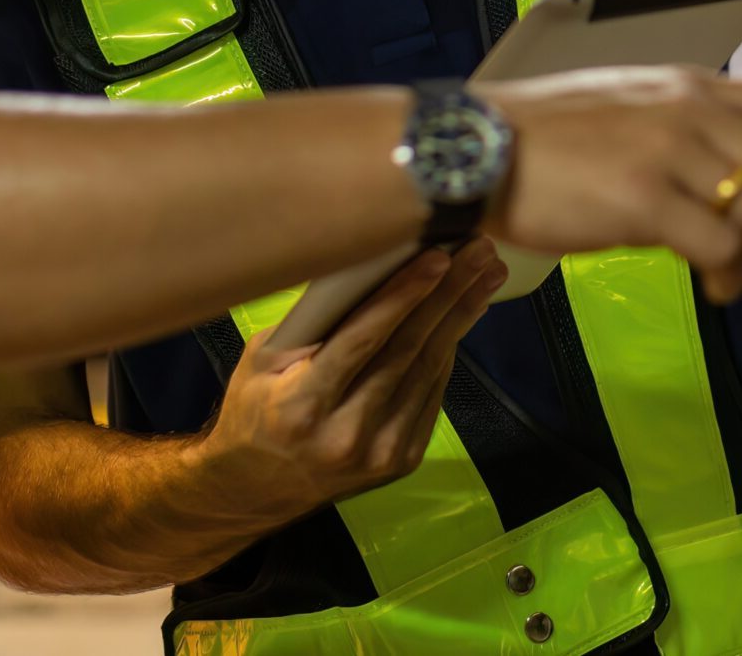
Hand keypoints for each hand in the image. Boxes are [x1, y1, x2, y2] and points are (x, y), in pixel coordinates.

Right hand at [190, 242, 505, 525]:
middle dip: (447, 295)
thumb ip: (310, 325)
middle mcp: (345, 434)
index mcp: (302, 405)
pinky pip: (431, 393)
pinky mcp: (401, 460)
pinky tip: (464, 313)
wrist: (256, 491)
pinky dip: (448, 350)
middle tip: (479, 250)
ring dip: (461, 318)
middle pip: (406, 352)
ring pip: (428, 371)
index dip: (403, 296)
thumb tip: (365, 270)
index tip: (437, 258)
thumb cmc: (254, 410)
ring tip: (487, 273)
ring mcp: (379, 453)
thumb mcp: (260, 362)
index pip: (362, 341)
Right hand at [483, 67, 741, 303]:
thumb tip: (723, 180)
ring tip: (728, 277)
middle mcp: (691, 111)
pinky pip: (723, 247)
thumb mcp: (625, 105)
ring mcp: (671, 153)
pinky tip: (709, 288)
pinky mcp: (647, 200)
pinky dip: (730, 277)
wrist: (479, 148)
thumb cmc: (541, 136)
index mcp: (690, 86)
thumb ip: (681, 128)